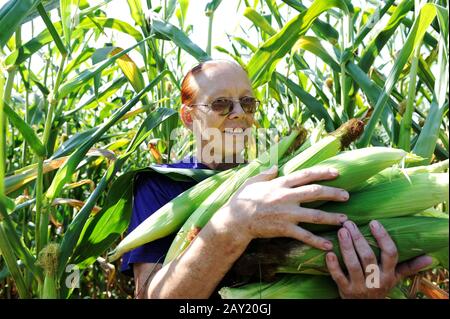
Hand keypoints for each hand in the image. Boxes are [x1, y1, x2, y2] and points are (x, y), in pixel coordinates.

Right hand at [213, 165, 349, 250]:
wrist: (236, 221)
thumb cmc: (242, 200)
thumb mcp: (252, 181)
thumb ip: (266, 174)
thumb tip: (275, 167)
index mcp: (280, 184)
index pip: (306, 175)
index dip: (322, 173)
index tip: (336, 173)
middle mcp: (287, 197)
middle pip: (315, 192)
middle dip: (333, 193)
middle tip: (347, 195)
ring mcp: (287, 213)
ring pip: (315, 215)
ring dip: (331, 217)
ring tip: (344, 220)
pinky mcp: (285, 228)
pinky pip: (304, 235)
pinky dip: (317, 241)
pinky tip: (328, 245)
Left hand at [326, 220, 432, 298]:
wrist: (365, 307)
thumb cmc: (380, 286)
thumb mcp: (395, 278)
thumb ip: (409, 266)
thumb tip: (430, 258)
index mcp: (388, 274)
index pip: (390, 254)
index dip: (383, 237)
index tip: (373, 222)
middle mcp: (375, 280)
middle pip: (368, 257)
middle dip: (359, 239)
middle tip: (349, 223)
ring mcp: (360, 286)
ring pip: (353, 265)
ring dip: (346, 248)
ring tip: (341, 231)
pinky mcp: (345, 290)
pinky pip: (338, 277)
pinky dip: (333, 266)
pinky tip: (329, 253)